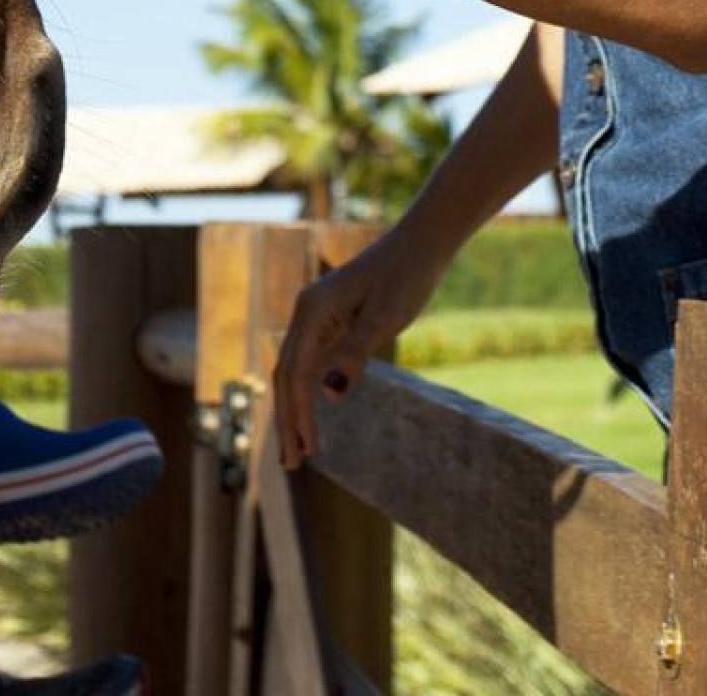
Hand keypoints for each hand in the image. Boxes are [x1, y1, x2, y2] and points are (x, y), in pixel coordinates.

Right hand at [273, 227, 445, 466]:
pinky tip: (313, 410)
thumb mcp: (385, 318)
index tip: (309, 452)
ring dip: (294, 408)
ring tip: (298, 448)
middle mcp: (305, 311)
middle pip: (286, 373)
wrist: (420, 244)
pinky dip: (307, 390)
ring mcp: (315, 314)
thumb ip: (355, 353)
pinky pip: (308, 359)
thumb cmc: (405, 277)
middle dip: (287, 419)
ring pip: (294, 368)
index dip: (299, 415)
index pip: (295, 373)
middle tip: (291, 464)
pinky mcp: (330, 318)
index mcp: (311, 310)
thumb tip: (330, 395)